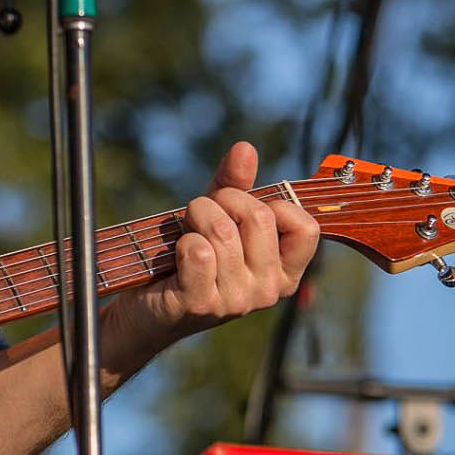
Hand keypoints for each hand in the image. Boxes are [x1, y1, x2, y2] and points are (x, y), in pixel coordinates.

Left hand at [107, 141, 317, 354]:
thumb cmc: (189, 257)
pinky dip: (181, 242)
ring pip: (223, 231)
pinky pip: (199, 252)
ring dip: (194, 219)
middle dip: (221, 201)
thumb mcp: (217, 216)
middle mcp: (269, 290)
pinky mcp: (203, 304)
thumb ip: (235, 185)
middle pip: (258, 218)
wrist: (148, 306)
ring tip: (186, 232)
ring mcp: (238, 301)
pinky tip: (177, 256)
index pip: (306, 226)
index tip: (241, 209)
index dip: (270, 204)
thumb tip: (245, 149)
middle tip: (201, 214)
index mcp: (285, 271)